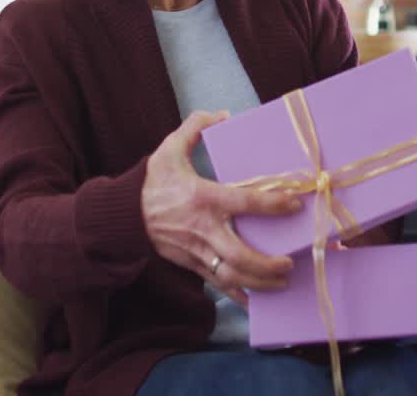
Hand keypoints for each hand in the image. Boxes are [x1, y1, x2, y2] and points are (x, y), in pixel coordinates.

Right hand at [142, 110, 302, 305]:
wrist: (122, 216)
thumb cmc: (152, 182)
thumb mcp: (169, 148)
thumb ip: (195, 127)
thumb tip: (222, 115)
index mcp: (203, 197)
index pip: (244, 202)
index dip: (272, 204)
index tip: (294, 204)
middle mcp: (203, 229)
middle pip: (240, 255)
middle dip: (268, 264)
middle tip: (290, 262)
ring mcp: (197, 251)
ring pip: (231, 276)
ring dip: (259, 283)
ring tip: (282, 282)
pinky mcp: (191, 264)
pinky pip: (218, 284)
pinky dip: (238, 295)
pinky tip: (256, 300)